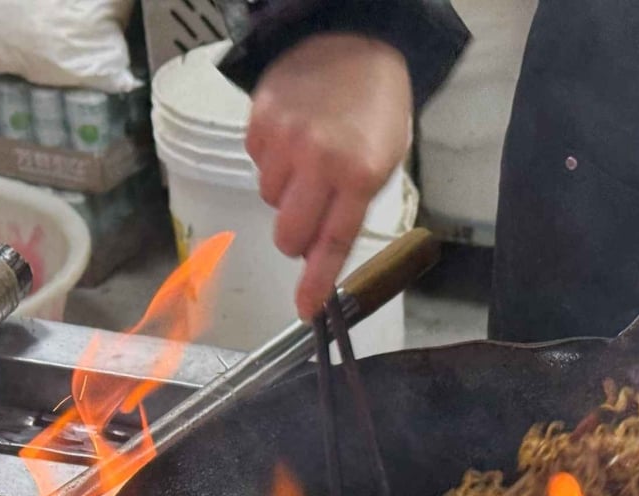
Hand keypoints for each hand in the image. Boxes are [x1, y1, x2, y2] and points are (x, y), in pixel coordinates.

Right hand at [245, 33, 411, 318]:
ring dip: (285, 189)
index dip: (316, 282)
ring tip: (308, 155)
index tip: (306, 309)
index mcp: (359, 177)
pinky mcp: (261, 120)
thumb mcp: (382, 162)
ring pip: (268, 198)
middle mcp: (319, 162)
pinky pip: (256, 161)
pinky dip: (271, 158)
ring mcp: (286, 140)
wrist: (354, 43)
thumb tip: (317, 253)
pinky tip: (293, 134)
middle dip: (295, 237)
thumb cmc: (375, 109)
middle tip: (310, 215)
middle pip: (288, 234)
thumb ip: (351, 208)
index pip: (332, 243)